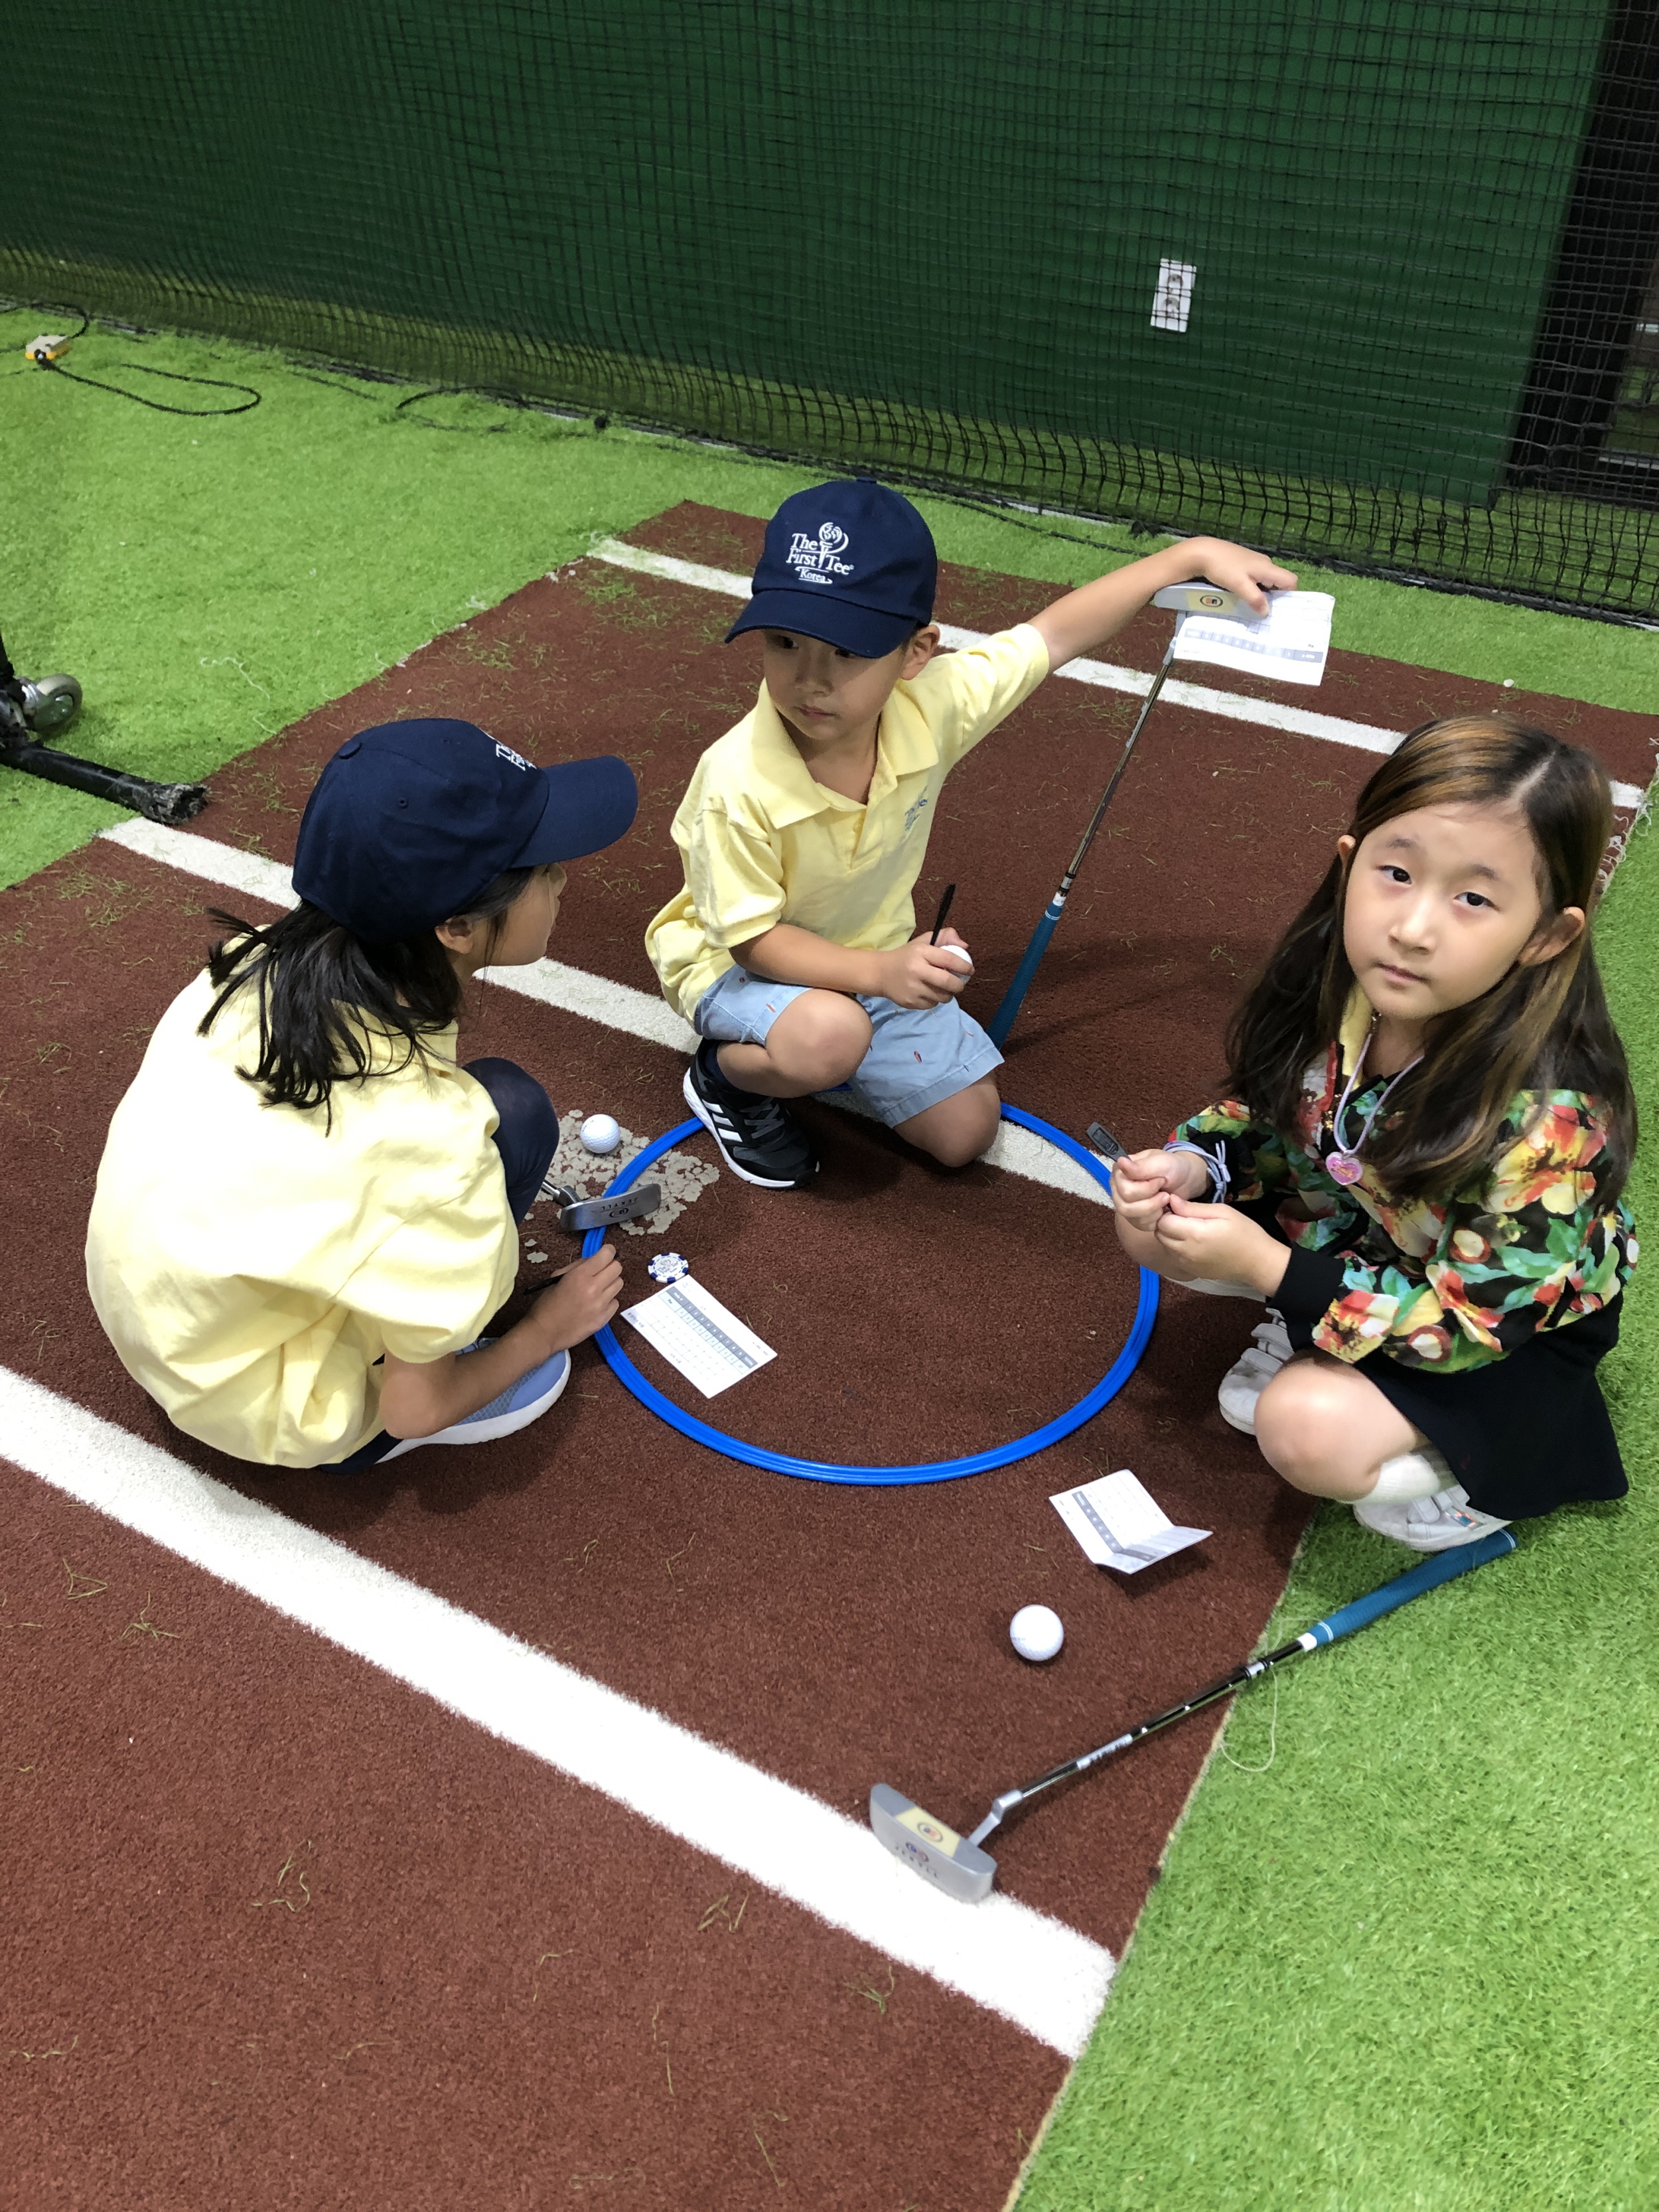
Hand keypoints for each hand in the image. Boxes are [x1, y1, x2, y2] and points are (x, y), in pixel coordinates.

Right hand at [533, 1244, 622, 1349]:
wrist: (545, 1332)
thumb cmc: (547, 1304)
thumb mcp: (557, 1277)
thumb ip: (577, 1266)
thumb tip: (593, 1261)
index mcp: (580, 1275)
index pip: (607, 1255)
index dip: (607, 1251)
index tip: (605, 1254)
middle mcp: (594, 1288)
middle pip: (617, 1268)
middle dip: (610, 1266)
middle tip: (601, 1272)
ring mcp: (601, 1305)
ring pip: (619, 1284)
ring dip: (610, 1283)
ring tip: (598, 1289)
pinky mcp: (604, 1319)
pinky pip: (615, 1303)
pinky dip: (608, 1301)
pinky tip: (596, 1304)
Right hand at [875, 929, 973, 1008]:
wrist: (880, 973)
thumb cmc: (906, 956)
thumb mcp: (923, 942)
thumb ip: (944, 937)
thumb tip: (965, 946)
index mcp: (921, 952)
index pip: (949, 959)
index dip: (964, 966)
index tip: (970, 970)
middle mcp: (917, 970)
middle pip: (948, 982)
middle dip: (959, 985)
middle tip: (959, 984)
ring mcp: (913, 988)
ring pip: (942, 997)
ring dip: (948, 994)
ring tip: (943, 989)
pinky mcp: (910, 1002)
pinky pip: (932, 1004)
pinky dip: (935, 1001)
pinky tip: (929, 993)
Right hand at [1111, 1146, 1207, 1230]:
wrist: (1185, 1179)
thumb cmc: (1174, 1167)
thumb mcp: (1161, 1163)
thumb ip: (1141, 1166)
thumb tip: (1120, 1162)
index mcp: (1120, 1172)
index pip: (1125, 1190)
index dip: (1146, 1189)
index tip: (1161, 1180)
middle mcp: (1117, 1189)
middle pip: (1125, 1206)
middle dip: (1151, 1202)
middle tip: (1165, 1193)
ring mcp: (1124, 1204)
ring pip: (1132, 1217)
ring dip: (1154, 1210)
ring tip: (1166, 1199)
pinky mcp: (1134, 1218)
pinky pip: (1140, 1225)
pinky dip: (1155, 1219)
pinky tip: (1163, 1208)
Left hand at [1152, 1192, 1288, 1295]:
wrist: (1257, 1262)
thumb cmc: (1244, 1232)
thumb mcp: (1222, 1212)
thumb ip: (1193, 1208)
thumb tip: (1171, 1200)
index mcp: (1194, 1234)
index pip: (1163, 1221)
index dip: (1167, 1210)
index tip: (1178, 1205)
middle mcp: (1185, 1252)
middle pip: (1160, 1233)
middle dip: (1166, 1222)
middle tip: (1182, 1215)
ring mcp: (1187, 1264)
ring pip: (1164, 1245)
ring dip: (1170, 1234)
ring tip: (1188, 1227)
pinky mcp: (1190, 1271)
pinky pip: (1173, 1256)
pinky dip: (1176, 1247)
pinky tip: (1192, 1241)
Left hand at [1180, 538, 1298, 615]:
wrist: (1203, 552)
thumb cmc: (1223, 568)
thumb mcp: (1240, 585)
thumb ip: (1255, 598)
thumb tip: (1267, 612)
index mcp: (1268, 567)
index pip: (1291, 581)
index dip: (1289, 595)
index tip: (1279, 608)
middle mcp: (1265, 563)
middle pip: (1279, 582)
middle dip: (1274, 597)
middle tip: (1263, 611)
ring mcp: (1255, 562)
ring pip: (1266, 581)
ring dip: (1262, 593)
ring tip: (1251, 606)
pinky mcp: (1244, 563)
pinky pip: (1256, 578)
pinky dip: (1253, 587)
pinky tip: (1242, 594)